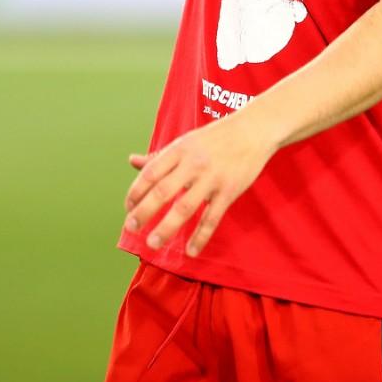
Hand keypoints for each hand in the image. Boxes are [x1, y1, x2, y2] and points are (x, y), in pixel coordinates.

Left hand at [124, 112, 274, 257]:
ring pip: (185, 208)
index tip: (128, 208)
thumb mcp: (185, 142)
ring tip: (153, 243)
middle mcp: (193, 163)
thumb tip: (132, 161)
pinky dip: (200, 236)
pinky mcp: (229, 191)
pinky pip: (212, 218)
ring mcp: (212, 178)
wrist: (252, 130)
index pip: (150, 172)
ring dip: (166, 228)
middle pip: (163, 191)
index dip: (136, 192)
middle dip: (144, 212)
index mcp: (179, 149)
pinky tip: (190, 251)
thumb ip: (159, 157)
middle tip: (131, 228)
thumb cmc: (215, 138)